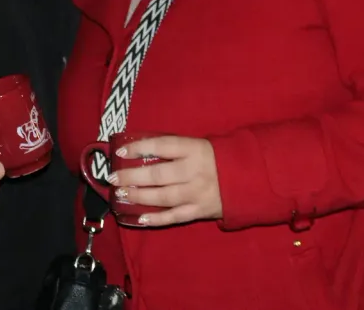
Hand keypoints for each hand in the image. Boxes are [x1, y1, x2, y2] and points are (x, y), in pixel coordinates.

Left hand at [108, 135, 222, 226]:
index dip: (139, 148)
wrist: (250, 178)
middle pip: (157, 175)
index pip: (162, 146)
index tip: (120, 151)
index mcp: (194, 149)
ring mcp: (197, 193)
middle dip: (131, 176)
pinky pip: (175, 217)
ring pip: (163, 197)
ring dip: (139, 196)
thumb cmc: (217, 158)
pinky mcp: (201, 211)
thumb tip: (140, 149)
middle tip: (112, 178)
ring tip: (121, 194)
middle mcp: (194, 171)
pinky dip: (157, 219)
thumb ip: (174, 148)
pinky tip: (139, 218)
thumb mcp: (199, 144)